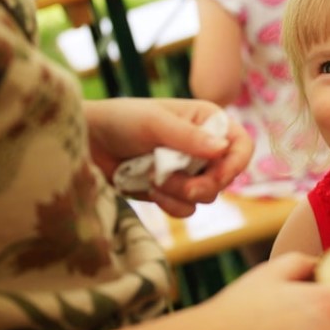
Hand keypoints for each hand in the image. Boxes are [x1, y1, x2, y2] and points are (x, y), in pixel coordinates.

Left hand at [82, 97, 252, 215]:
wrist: (87, 142)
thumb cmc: (121, 120)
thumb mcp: (155, 123)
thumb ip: (189, 137)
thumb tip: (223, 148)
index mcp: (208, 121)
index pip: (241, 145)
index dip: (235, 164)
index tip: (219, 177)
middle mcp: (204, 147)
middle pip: (226, 177)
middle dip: (203, 184)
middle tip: (183, 186)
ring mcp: (189, 171)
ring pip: (207, 196)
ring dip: (180, 192)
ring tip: (153, 178)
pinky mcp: (173, 191)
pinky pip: (186, 209)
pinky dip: (169, 204)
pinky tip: (149, 189)